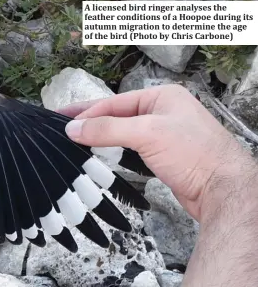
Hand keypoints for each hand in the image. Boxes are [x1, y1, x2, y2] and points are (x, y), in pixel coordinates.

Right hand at [57, 84, 257, 221]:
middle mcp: (163, 112)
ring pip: (123, 133)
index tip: (64, 122)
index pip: (114, 102)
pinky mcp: (164, 156)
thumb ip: (107, 129)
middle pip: (117, 115)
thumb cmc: (196, 154)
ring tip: (76, 141)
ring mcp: (164, 134)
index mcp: (162, 96)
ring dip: (101, 137)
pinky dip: (114, 152)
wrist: (223, 190)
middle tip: (64, 126)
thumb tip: (75, 129)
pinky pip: (131, 149)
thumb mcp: (147, 134)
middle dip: (91, 122)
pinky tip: (101, 155)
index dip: (87, 113)